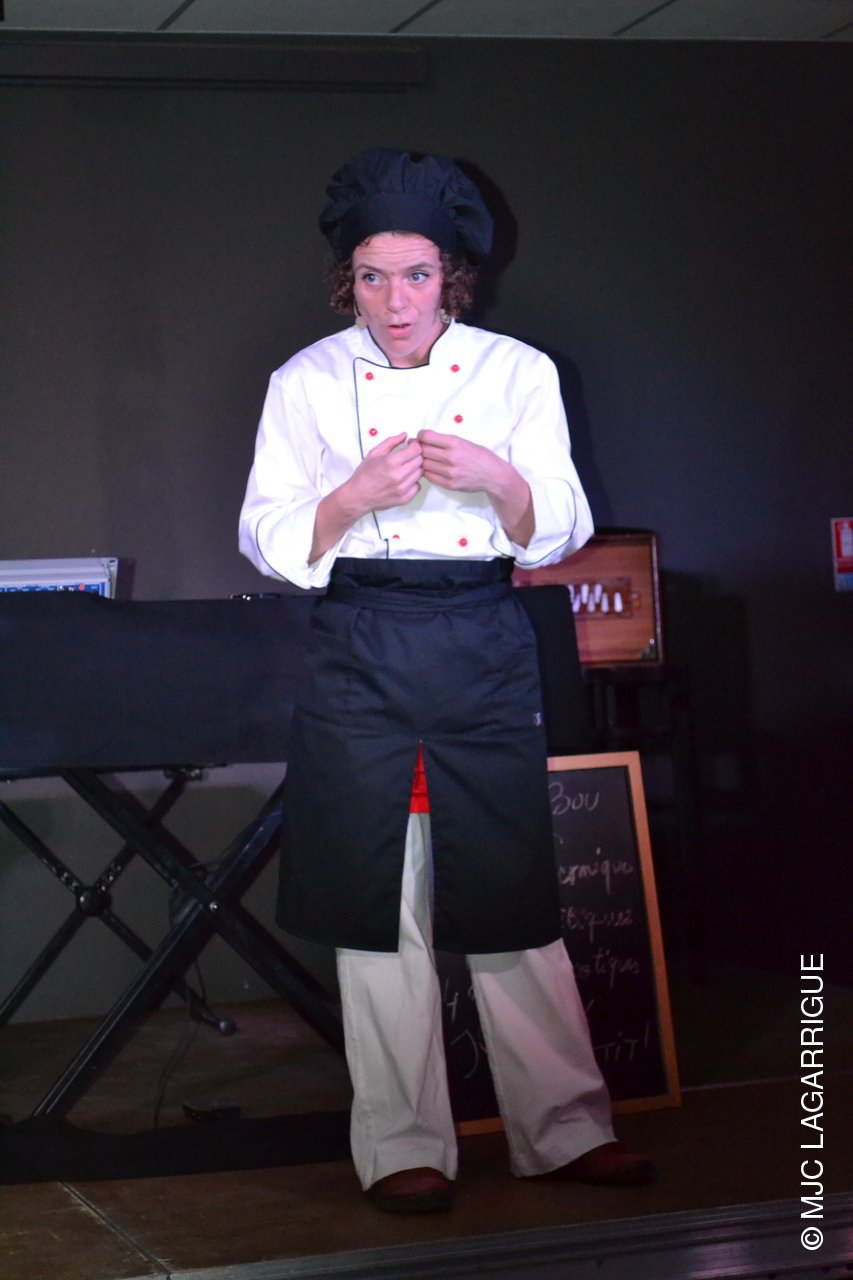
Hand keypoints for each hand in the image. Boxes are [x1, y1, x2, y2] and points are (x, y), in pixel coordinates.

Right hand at [309, 433, 422, 563]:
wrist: (357, 497)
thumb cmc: (364, 475)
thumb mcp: (374, 453)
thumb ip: (391, 442)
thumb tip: (405, 435)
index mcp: (391, 462)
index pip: (416, 450)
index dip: (415, 445)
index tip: (411, 446)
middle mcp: (399, 475)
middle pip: (420, 460)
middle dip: (415, 456)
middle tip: (407, 457)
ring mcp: (403, 488)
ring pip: (420, 473)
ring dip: (415, 469)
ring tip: (404, 469)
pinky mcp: (404, 498)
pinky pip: (417, 486)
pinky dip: (413, 482)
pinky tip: (403, 480)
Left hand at [417, 429, 534, 547]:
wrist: (493, 474)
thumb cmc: (479, 456)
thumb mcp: (464, 442)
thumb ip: (445, 441)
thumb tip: (424, 439)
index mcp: (455, 443)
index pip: (427, 437)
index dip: (420, 436)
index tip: (420, 437)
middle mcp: (451, 457)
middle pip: (423, 450)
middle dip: (418, 448)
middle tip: (418, 448)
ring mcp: (450, 472)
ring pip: (424, 464)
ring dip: (422, 461)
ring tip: (426, 459)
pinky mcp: (450, 484)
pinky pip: (430, 477)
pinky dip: (428, 472)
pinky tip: (431, 468)